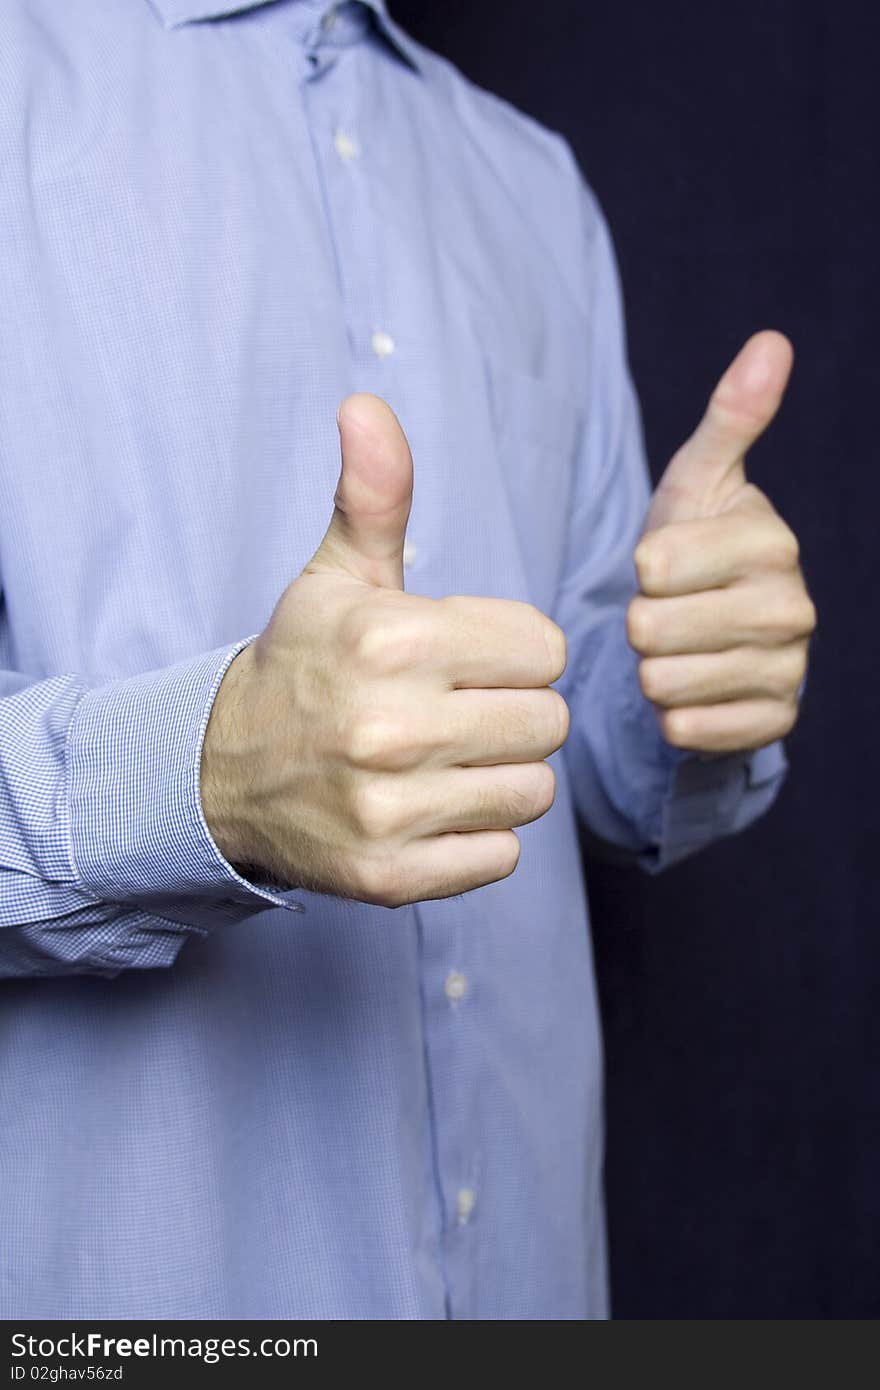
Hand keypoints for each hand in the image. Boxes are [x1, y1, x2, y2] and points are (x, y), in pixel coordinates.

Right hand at [201, 395, 568, 906]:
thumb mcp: (336, 575)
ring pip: (534, 790)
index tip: (464, 659)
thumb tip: (366, 404)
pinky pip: (501, 856)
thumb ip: (374, 494)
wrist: (226, 772)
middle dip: (515, 711)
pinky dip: (478, 836)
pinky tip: (432, 809)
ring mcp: (389, 811)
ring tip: (446, 760)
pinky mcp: (390, 877)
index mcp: (391, 640)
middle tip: (457, 711)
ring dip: (502, 775)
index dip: (513, 651)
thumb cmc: (306, 664)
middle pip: (549, 721)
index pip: (545, 648)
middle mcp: (390, 729)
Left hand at [628, 331, 816, 753]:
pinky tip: (692, 691)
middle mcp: (793, 608)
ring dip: (654, 670)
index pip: (654, 567)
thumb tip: (772, 341)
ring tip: (679, 649)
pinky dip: (673, 716)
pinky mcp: (773, 723)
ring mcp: (788, 671)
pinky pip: (688, 730)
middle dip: (642, 625)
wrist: (715, 632)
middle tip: (667, 613)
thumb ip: (730, 418)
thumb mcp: (699, 481)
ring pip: (665, 682)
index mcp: (771, 542)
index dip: (641, 571)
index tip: (666, 567)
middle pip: (653, 629)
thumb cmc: (695, 548)